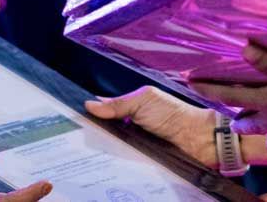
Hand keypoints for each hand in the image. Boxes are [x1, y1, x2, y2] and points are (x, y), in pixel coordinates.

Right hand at [85, 86, 215, 165]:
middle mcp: (129, 126)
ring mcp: (133, 143)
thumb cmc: (172, 114)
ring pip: (110, 148)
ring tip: (83, 155)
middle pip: (104, 133)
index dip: (90, 116)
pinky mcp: (138, 159)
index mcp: (130, 107)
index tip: (71, 121)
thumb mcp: (143, 101)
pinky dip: (114, 162)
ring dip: (102, 151)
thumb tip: (89, 104)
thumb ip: (118, 104)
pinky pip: (121, 161)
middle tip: (73, 142)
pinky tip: (102, 165)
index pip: (104, 112)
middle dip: (92, 136)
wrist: (195, 138)